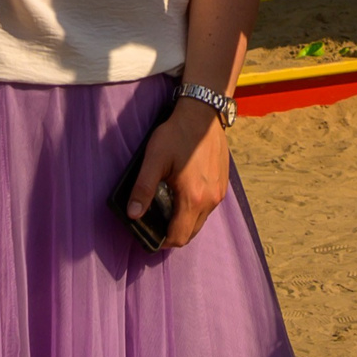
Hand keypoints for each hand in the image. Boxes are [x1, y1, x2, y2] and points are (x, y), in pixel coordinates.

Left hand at [125, 98, 232, 249]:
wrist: (203, 114)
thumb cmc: (177, 134)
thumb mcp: (154, 159)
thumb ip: (143, 188)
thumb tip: (133, 214)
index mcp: (193, 198)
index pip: (179, 237)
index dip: (163, 242)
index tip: (151, 236)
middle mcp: (211, 200)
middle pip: (191, 233)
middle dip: (174, 234)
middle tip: (157, 224)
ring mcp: (220, 192)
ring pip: (201, 220)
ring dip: (185, 220)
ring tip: (169, 207)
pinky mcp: (223, 183)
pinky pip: (209, 206)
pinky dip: (196, 208)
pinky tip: (184, 194)